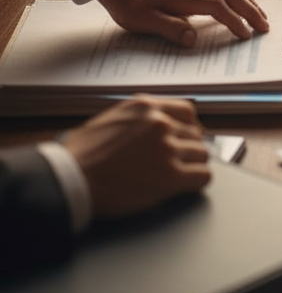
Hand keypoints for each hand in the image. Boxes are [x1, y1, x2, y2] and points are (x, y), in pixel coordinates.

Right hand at [63, 96, 210, 219]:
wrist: (68, 180)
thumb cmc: (80, 154)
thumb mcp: (112, 118)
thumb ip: (140, 119)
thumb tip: (161, 126)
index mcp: (146, 107)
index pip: (187, 111)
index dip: (188, 127)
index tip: (185, 138)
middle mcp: (161, 123)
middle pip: (195, 134)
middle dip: (188, 148)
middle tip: (178, 162)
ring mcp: (167, 149)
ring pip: (202, 154)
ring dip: (193, 164)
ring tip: (180, 174)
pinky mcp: (170, 176)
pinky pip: (203, 176)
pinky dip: (198, 181)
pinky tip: (187, 185)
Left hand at [99, 0, 269, 46]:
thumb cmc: (130, 3)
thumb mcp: (142, 21)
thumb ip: (169, 29)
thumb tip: (192, 39)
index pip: (217, 6)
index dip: (234, 20)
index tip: (245, 35)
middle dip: (250, 10)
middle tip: (264, 26)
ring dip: (248, 1)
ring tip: (260, 16)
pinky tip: (242, 3)